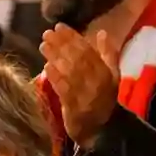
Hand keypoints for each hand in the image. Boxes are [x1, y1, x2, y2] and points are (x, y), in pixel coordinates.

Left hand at [40, 24, 119, 149]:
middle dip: (61, 44)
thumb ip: (108, 53)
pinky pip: (64, 89)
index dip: (73, 37)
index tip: (59, 26)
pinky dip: (55, 77)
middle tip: (47, 33)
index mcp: (107, 72)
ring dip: (55, 57)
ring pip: (69, 72)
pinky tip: (46, 67)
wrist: (100, 128)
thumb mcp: (112, 75)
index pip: (88, 51)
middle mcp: (97, 81)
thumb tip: (102, 32)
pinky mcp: (74, 107)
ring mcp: (85, 94)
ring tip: (43, 45)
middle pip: (77, 59)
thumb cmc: (104, 98)